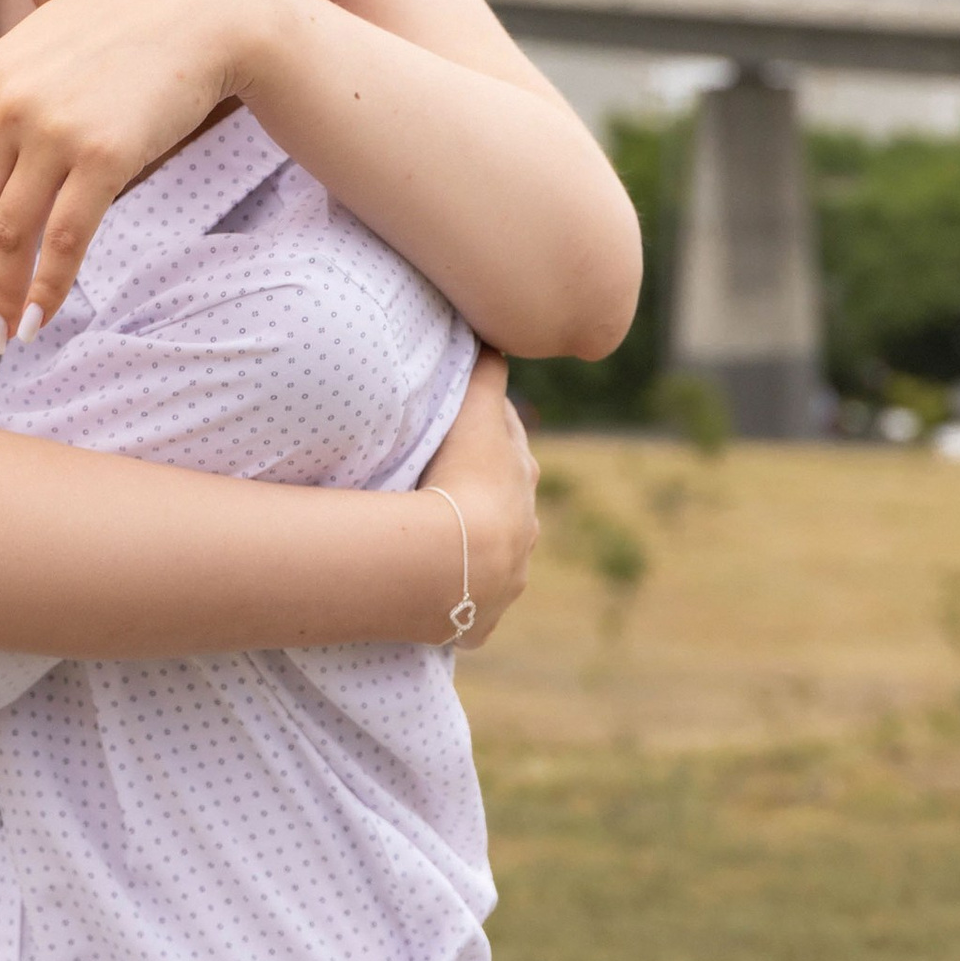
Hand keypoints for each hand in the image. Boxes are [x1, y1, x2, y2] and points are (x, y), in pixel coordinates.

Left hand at [0, 0, 278, 343]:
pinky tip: (40, 320)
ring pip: (11, 235)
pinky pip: (65, 240)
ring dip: (3, 297)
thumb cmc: (115, 30)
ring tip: (2, 336)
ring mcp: (56, 131)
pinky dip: (49, 289)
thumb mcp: (29, 50)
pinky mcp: (106, 156)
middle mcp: (9, 107)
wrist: (200, 9)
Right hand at [418, 348, 536, 644]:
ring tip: (438, 544)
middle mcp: (524, 534)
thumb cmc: (463, 476)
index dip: (488, 435)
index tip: (466, 429)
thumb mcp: (475, 411)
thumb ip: (486, 371)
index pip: (510, 449)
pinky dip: (454, 600)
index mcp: (523, 483)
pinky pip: (466, 609)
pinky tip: (434, 595)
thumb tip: (495, 339)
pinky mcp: (477, 622)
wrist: (454, 559)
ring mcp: (504, 581)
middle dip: (483, 497)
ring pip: (492, 560)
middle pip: (506, 507)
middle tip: (446, 487)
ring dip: (470, 551)